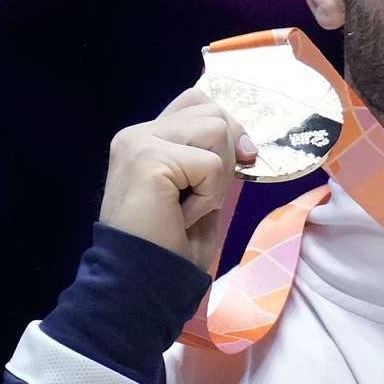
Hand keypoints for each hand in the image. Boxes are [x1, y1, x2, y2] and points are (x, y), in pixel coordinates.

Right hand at [98, 88, 256, 270]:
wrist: (143, 281)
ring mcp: (139, 142)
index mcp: (146, 137)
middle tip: (201, 197)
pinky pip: (211, 165)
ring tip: (189, 206)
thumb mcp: (202, 190)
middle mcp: (137, 133)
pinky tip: (182, 216)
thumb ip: (214, 157)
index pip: (199, 102)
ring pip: (216, 130)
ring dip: (217, 178)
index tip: (238, 162)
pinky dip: (209, 197)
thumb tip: (246, 143)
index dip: (226, 128)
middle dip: (225, 158)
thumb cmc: (172, 244)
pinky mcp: (148, 158)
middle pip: (214, 113)